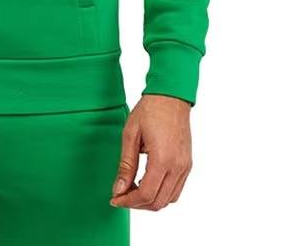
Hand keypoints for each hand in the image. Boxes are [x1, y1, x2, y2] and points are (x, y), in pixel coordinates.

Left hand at [110, 94, 191, 210]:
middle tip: (120, 195)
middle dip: (137, 204)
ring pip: (169, 200)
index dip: (128, 202)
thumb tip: (119, 189)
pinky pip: (176, 190)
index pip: (145, 194)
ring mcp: (185, 167)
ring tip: (132, 190)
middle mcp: (177, 167)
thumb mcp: (130, 135)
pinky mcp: (187, 164)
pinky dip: (162, 194)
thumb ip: (125, 165)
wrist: (171, 96)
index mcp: (162, 160)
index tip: (114, 199)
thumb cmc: (149, 111)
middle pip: (157, 202)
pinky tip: (147, 183)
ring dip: (150, 201)